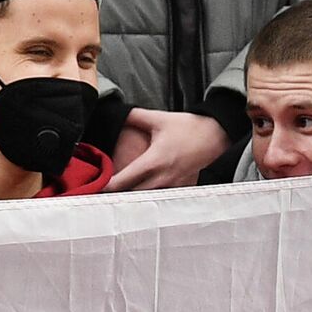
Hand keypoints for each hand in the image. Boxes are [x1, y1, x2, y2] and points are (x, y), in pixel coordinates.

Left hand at [106, 109, 229, 190]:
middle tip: (102, 195)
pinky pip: (163, 199)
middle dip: (117, 196)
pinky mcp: (182, 190)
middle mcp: (163, 178)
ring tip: (119, 198)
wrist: (217, 136)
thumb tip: (117, 111)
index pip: (123, 181)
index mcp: (154, 161)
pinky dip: (151, 199)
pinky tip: (143, 196)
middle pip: (132, 196)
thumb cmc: (189, 127)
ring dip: (133, 199)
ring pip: (147, 200)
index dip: (107, 186)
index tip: (95, 188)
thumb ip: (135, 116)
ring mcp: (174, 187)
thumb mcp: (159, 119)